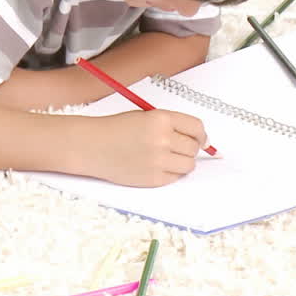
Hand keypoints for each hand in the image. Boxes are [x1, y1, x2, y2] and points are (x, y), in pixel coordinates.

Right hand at [83, 110, 207, 186]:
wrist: (92, 146)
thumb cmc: (117, 129)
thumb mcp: (146, 116)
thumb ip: (172, 125)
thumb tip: (202, 140)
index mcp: (161, 119)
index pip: (197, 128)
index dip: (201, 134)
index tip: (201, 139)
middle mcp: (162, 139)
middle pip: (194, 147)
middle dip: (190, 148)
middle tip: (177, 147)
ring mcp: (158, 161)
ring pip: (189, 165)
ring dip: (182, 162)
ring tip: (166, 157)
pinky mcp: (153, 179)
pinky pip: (175, 178)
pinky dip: (170, 173)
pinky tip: (155, 165)